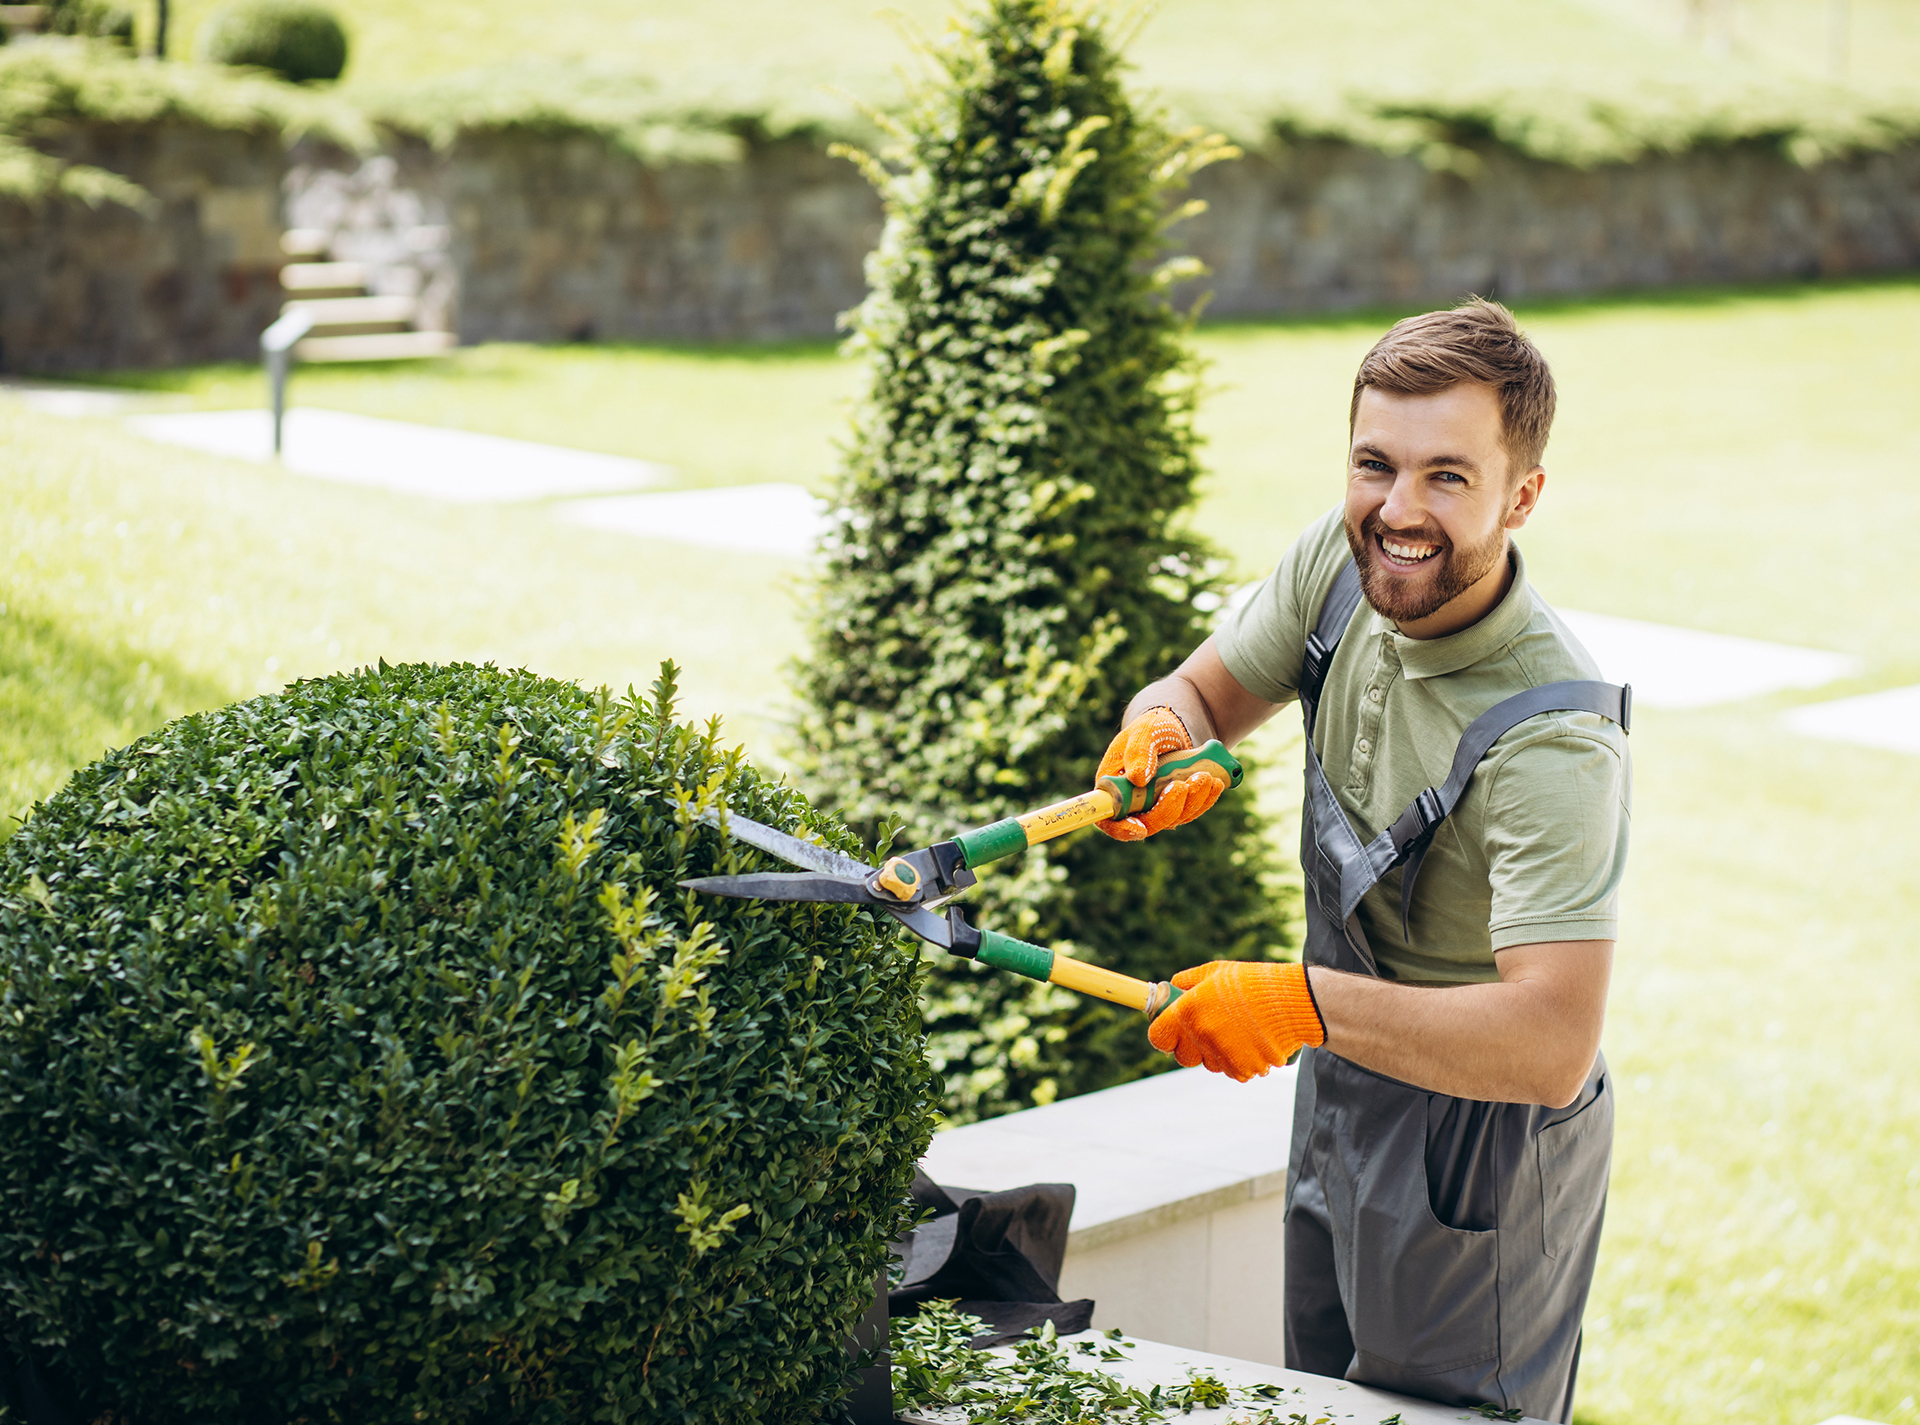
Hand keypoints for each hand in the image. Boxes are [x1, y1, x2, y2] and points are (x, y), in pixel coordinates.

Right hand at [1095, 706, 1222, 840]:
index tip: (1139, 828)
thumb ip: (1139, 751)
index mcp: (1114, 788)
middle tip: (1183, 785)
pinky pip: (1191, 811)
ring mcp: (1156, 807)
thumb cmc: (1152, 728)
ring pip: (1174, 819)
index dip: (1122, 829)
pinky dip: (1205, 799)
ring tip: (1205, 776)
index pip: (1109, 819)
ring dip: (1192, 801)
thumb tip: (1139, 779)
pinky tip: (1216, 783)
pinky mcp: (1177, 806)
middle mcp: (1133, 804)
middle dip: (1169, 809)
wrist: (1173, 729)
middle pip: (1148, 823)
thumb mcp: (1144, 732)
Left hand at [1147, 961, 1325, 1081]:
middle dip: (1190, 1047)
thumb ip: (1188, 981)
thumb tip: (1170, 988)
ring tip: (1238, 1030)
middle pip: (1182, 1057)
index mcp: (1190, 1010)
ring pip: (1209, 1064)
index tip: (1171, 1031)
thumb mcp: (1216, 971)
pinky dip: (1239, 1060)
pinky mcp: (1244, 1069)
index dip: (1163, 1035)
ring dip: (1217, 1052)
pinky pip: (1232, 1070)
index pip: (1158, 1037)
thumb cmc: (1253, 983)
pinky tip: (1251, 1041)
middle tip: (1208, 1030)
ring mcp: (1223, 1055)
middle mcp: (1203, 1035)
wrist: (1294, 1002)